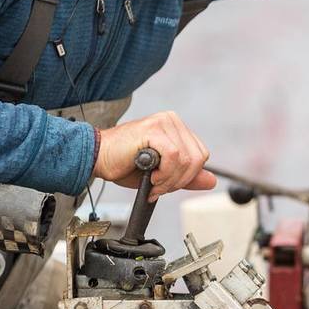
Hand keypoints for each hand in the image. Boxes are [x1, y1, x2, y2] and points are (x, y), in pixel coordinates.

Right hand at [93, 111, 216, 200]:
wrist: (96, 157)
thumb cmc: (123, 164)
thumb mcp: (162, 174)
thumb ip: (186, 176)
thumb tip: (211, 180)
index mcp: (176, 128)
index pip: (200, 155)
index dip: (187, 176)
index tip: (167, 185)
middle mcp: (172, 120)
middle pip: (197, 158)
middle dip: (179, 181)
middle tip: (159, 188)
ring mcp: (164, 122)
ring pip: (186, 159)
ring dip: (169, 180)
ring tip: (153, 183)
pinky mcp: (154, 129)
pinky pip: (173, 156)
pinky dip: (164, 173)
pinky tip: (151, 177)